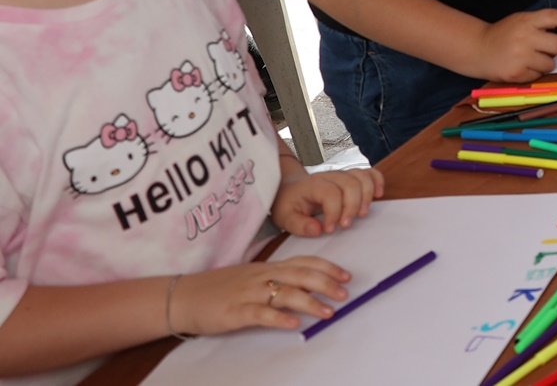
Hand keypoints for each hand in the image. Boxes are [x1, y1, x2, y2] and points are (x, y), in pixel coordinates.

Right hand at [169, 256, 353, 334]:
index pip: (303, 262)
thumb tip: (305, 288)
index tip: (346, 275)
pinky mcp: (235, 311)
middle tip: (344, 294)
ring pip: (285, 293)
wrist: (182, 296)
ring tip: (328, 311)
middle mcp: (261, 276)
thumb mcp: (250, 278)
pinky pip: (260, 313)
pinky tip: (293, 323)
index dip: (327, 267)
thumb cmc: (218, 288)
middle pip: (301, 275)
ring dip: (310, 302)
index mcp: (266, 267)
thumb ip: (274, 280)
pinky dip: (279, 317)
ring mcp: (248, 293)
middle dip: (326, 284)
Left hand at [271, 166, 383, 237]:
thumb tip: (318, 230)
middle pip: (350, 184)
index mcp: (313, 185)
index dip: (334, 212)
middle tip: (346, 226)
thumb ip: (298, 225)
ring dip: (367, 196)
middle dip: (352, 206)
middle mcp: (330, 176)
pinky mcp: (350, 177)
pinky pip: (369, 173)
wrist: (290, 188)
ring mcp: (342, 174)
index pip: (330, 193)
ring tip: (362, 214)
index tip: (329, 230)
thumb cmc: (289, 204)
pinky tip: (378, 195)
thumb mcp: (284, 217)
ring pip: (362, 177)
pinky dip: (377, 182)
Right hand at [467, 5, 556, 82]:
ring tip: (533, 58)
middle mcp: (525, 37)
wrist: (477, 49)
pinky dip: (534, 73)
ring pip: (551, 64)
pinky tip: (523, 66)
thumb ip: (540, 24)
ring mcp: (520, 57)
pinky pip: (538, 76)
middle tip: (556, 49)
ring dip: (547, 63)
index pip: (556, 17)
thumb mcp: (520, 20)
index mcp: (527, 21)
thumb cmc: (502, 35)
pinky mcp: (516, 73)